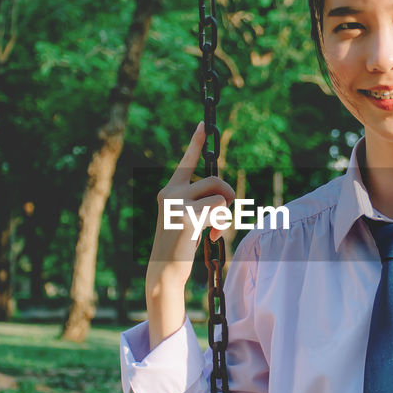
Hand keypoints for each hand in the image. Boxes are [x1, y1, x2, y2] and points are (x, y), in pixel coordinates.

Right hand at [146, 122, 234, 346]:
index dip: (196, 141)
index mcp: (170, 189)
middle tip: (225, 215)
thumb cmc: (179, 244)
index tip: (204, 122)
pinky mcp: (186, 218)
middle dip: (228, 195)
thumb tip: (223, 195)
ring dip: (226, 213)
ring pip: (220, 194)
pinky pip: (219, 210)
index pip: (186, 161)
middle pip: (216, 179)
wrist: (164, 269)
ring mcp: (176, 204)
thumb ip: (200, 201)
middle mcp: (170, 192)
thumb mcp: (187, 217)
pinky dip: (222, 224)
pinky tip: (211, 238)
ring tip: (215, 229)